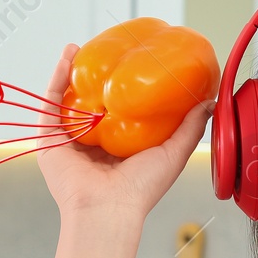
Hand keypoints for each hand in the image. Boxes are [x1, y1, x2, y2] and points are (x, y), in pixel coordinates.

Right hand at [37, 43, 215, 223]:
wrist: (109, 209)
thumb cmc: (140, 190)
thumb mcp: (173, 153)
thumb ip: (190, 128)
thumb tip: (207, 101)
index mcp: (115, 150)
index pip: (115, 114)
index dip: (119, 91)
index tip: (128, 67)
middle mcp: (89, 146)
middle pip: (87, 105)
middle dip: (90, 80)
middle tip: (100, 53)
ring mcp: (68, 143)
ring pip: (66, 102)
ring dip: (70, 73)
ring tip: (79, 48)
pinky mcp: (49, 142)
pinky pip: (50, 105)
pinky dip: (56, 79)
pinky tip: (67, 57)